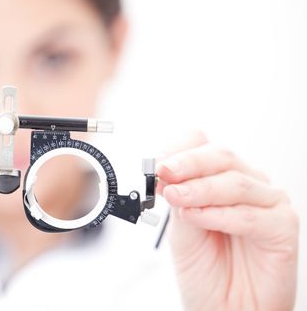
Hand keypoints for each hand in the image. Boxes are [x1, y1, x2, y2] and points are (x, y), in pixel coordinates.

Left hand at [157, 132, 298, 310]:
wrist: (223, 310)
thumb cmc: (206, 272)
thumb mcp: (180, 228)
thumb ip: (178, 199)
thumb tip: (165, 173)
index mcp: (220, 180)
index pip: (204, 147)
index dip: (180, 150)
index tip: (157, 162)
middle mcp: (247, 186)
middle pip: (222, 157)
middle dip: (188, 164)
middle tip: (164, 172)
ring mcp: (268, 203)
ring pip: (235, 182)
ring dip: (200, 189)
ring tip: (176, 198)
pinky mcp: (283, 227)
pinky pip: (251, 214)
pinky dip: (219, 214)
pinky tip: (197, 217)